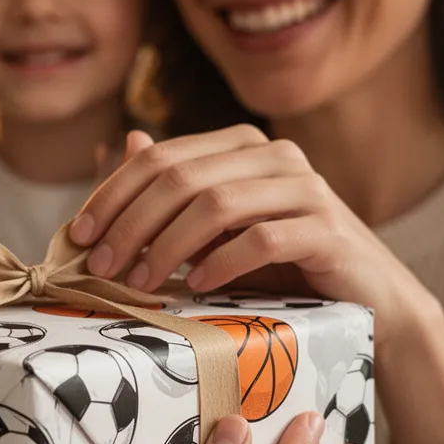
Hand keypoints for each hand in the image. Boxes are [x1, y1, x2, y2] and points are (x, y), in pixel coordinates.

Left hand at [70, 125, 432, 350]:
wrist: (366, 299)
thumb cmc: (281, 267)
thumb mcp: (216, 233)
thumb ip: (175, 193)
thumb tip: (124, 144)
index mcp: (241, 146)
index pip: (160, 158)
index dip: (111, 194)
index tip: (77, 236)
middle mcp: (274, 155)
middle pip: (181, 178)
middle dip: (130, 223)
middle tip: (100, 266)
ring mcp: (305, 187)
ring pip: (217, 204)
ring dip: (167, 246)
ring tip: (140, 282)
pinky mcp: (328, 228)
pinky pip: (262, 238)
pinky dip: (223, 262)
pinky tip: (198, 286)